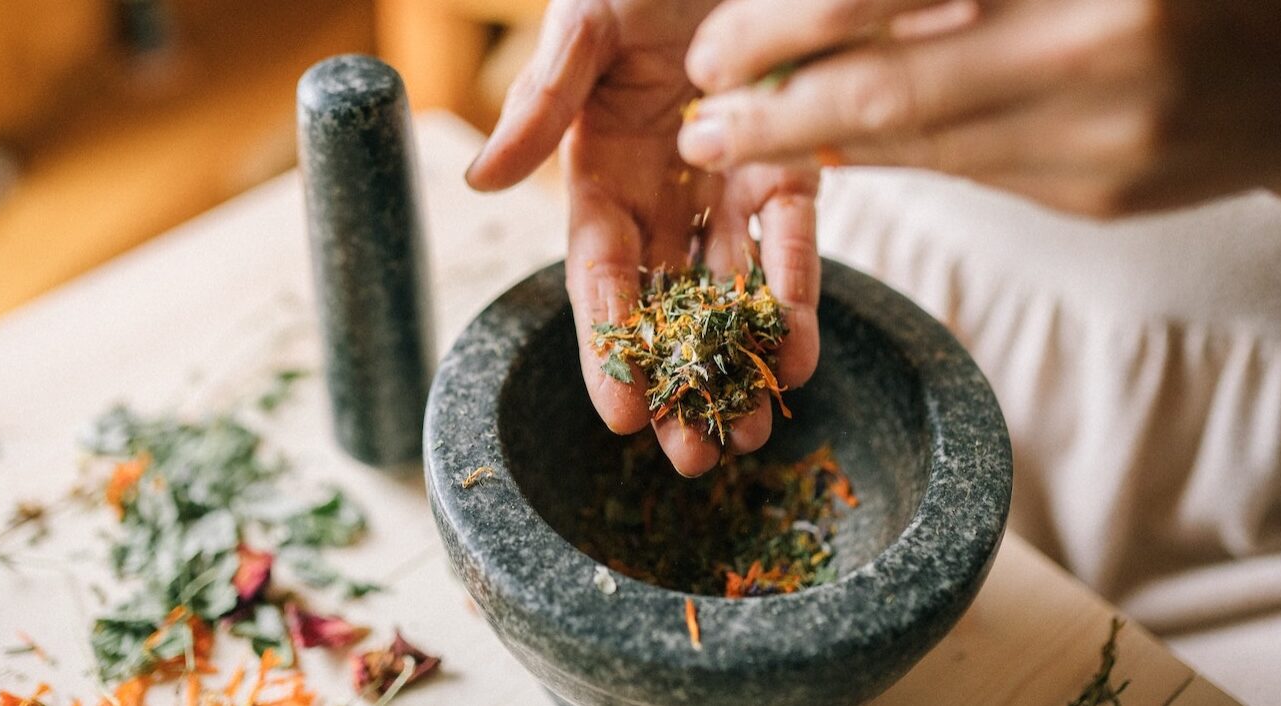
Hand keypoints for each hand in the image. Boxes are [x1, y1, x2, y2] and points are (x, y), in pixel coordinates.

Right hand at [467, 0, 821, 475]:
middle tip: (696, 459)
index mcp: (598, 170)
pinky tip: (799, 355)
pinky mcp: (790, 166)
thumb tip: (482, 184)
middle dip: (678, 383)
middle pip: (666, 305)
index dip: (605, 346)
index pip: (599, 275)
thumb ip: (542, 101)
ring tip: (753, 435)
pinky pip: (793, 240)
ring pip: (730, 292)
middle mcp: (661, 191)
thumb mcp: (585, 23)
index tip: (618, 416)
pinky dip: (796, 295)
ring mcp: (728, 184)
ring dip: (739, 364)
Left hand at [678, 0, 1280, 215]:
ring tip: (730, 138)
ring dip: (810, 142)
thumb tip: (811, 11)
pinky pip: (963, 173)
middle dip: (773, 106)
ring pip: (920, 141)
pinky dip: (885, 158)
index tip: (713, 50)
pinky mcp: (1101, 192)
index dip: (787, 24)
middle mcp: (1092, 44)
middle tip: (698, 113)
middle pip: (891, 85)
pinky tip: (825, 150)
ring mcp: (1103, 132)